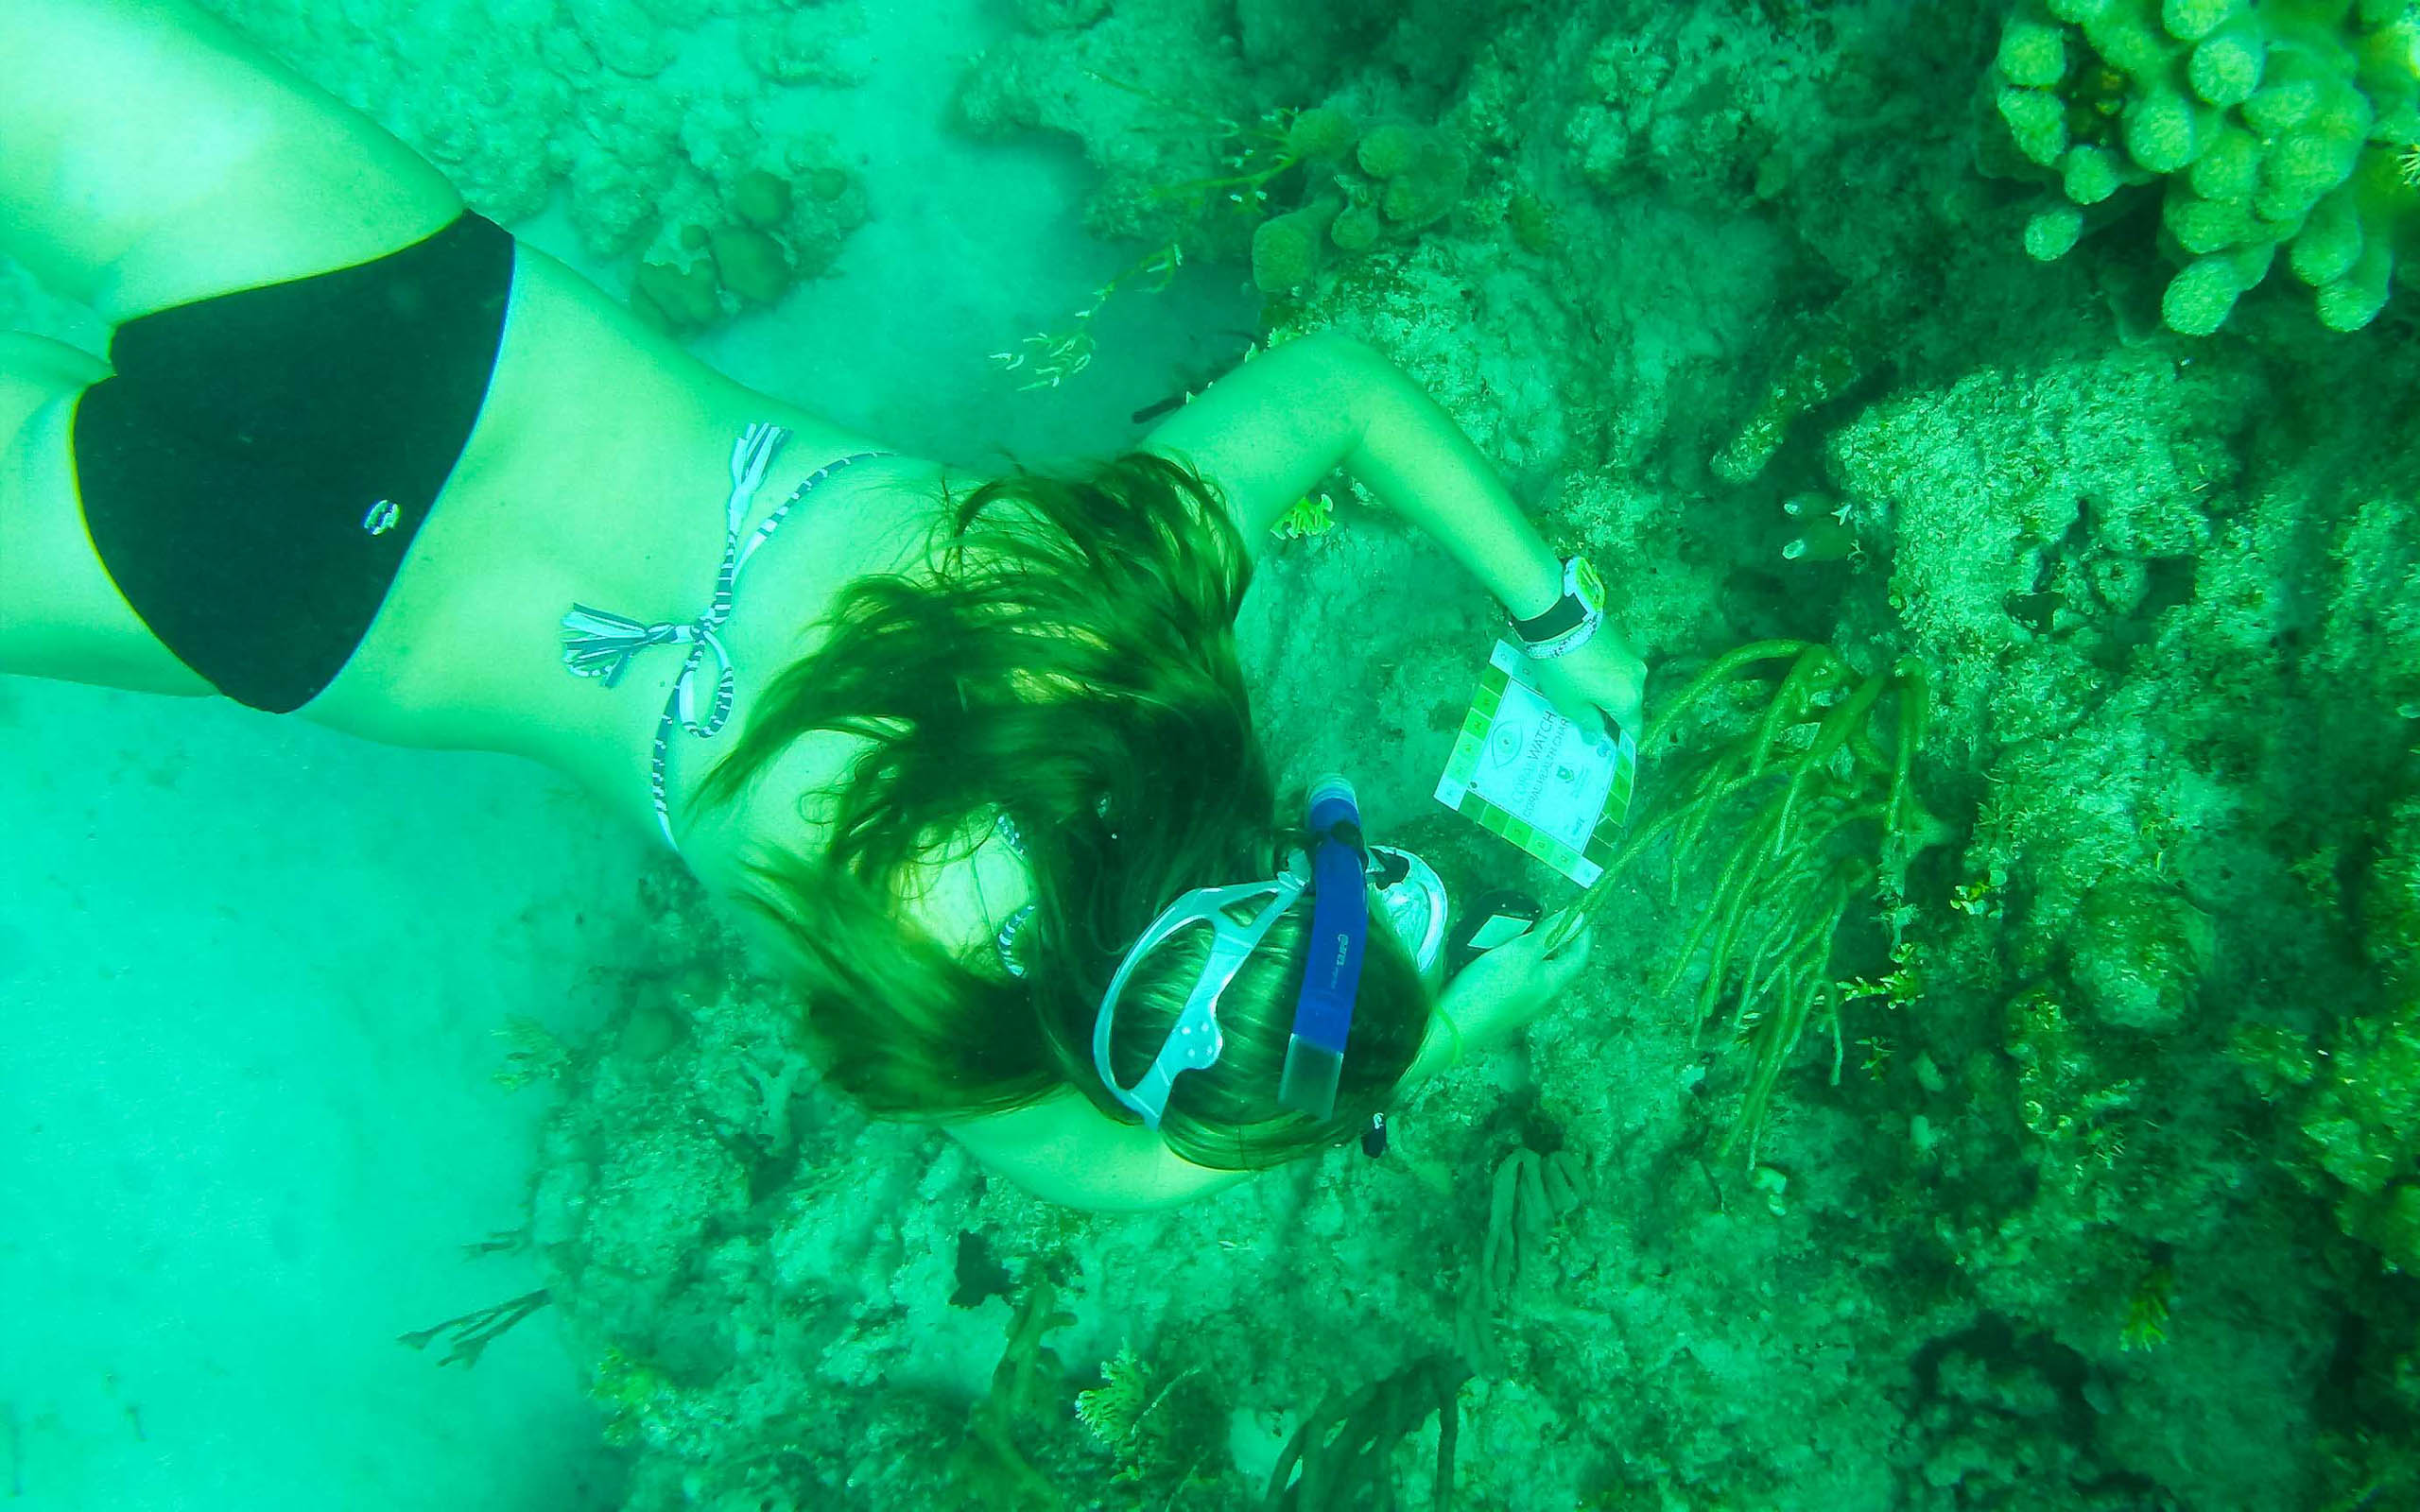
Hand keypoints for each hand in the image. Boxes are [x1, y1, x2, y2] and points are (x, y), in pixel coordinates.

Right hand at [1438, 909, 1595, 1045]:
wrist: (1456, 1023)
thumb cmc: (1492, 984)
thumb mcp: (1522, 953)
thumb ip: (1549, 936)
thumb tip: (1577, 919)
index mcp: (1553, 982)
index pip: (1579, 956)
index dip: (1582, 933)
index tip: (1578, 912)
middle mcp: (1543, 996)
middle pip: (1559, 965)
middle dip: (1558, 941)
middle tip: (1548, 918)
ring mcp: (1523, 1004)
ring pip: (1538, 972)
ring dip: (1536, 951)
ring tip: (1523, 932)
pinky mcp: (1504, 1006)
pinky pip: (1519, 979)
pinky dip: (1518, 962)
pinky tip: (1500, 955)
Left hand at [1529, 632, 1645, 742]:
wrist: (1559, 618)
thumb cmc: (1564, 671)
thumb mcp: (1570, 704)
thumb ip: (1588, 722)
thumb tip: (1597, 735)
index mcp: (1629, 699)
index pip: (1633, 729)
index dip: (1622, 742)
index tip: (1608, 748)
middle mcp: (1638, 678)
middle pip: (1628, 705)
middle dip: (1611, 714)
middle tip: (1588, 720)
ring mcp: (1632, 655)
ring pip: (1622, 683)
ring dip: (1606, 691)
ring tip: (1582, 694)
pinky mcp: (1621, 639)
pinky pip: (1616, 666)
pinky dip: (1604, 674)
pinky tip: (1583, 673)